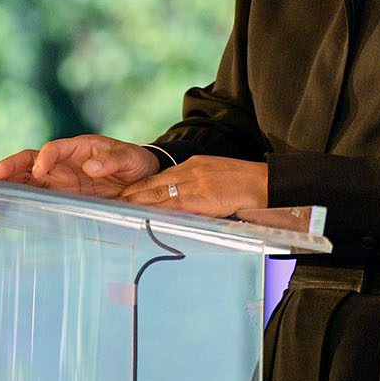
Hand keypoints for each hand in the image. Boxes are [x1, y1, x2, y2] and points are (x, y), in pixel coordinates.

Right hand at [0, 134, 158, 196]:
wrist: (141, 176)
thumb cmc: (135, 162)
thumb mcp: (130, 158)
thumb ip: (112, 161)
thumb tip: (91, 166)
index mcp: (78, 147)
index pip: (53, 148)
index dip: (45, 158)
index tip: (40, 170)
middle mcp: (64, 161)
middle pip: (31, 161)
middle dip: (10, 167)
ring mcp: (60, 178)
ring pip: (28, 178)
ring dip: (8, 182)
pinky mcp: (62, 194)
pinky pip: (37, 194)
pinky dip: (20, 197)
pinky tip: (4, 204)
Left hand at [118, 156, 267, 218]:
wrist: (266, 183)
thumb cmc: (248, 185)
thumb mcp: (219, 180)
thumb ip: (202, 189)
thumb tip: (189, 204)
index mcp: (196, 165)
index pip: (162, 176)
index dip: (142, 186)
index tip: (126, 193)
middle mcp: (191, 171)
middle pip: (155, 183)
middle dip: (133, 193)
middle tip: (113, 201)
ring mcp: (196, 183)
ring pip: (159, 192)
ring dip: (138, 202)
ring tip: (120, 208)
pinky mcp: (202, 197)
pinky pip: (174, 204)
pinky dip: (157, 210)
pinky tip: (145, 215)